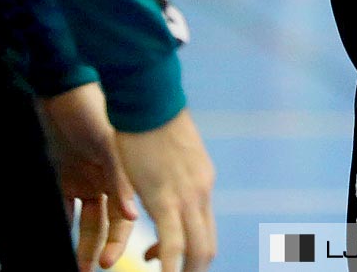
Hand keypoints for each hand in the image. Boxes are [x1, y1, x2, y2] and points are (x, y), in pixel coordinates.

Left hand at [38, 83, 138, 270]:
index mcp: (129, 172)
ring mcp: (90, 178)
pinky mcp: (68, 174)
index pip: (125, 216)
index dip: (119, 240)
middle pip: (108, 222)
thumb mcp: (110, 144)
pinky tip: (57, 238)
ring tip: (77, 264)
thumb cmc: (96, 111)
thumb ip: (121, 181)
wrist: (68, 88)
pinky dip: (63, 221)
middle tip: (91, 267)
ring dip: (82, 241)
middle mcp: (111, 179)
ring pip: (89, 219)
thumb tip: (131, 216)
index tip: (108, 261)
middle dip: (101, 246)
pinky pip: (67, 205)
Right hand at [115, 110, 214, 271]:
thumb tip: (161, 190)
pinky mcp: (167, 198)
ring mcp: (188, 196)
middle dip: (194, 270)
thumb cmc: (151, 123)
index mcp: (202, 182)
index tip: (158, 257)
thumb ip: (172, 176)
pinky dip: (169, 265)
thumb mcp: (169, 156)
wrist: (150, 101)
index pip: (204, 228)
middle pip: (207, 245)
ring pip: (197, 249)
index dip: (190, 252)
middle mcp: (202, 192)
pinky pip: (172, 242)